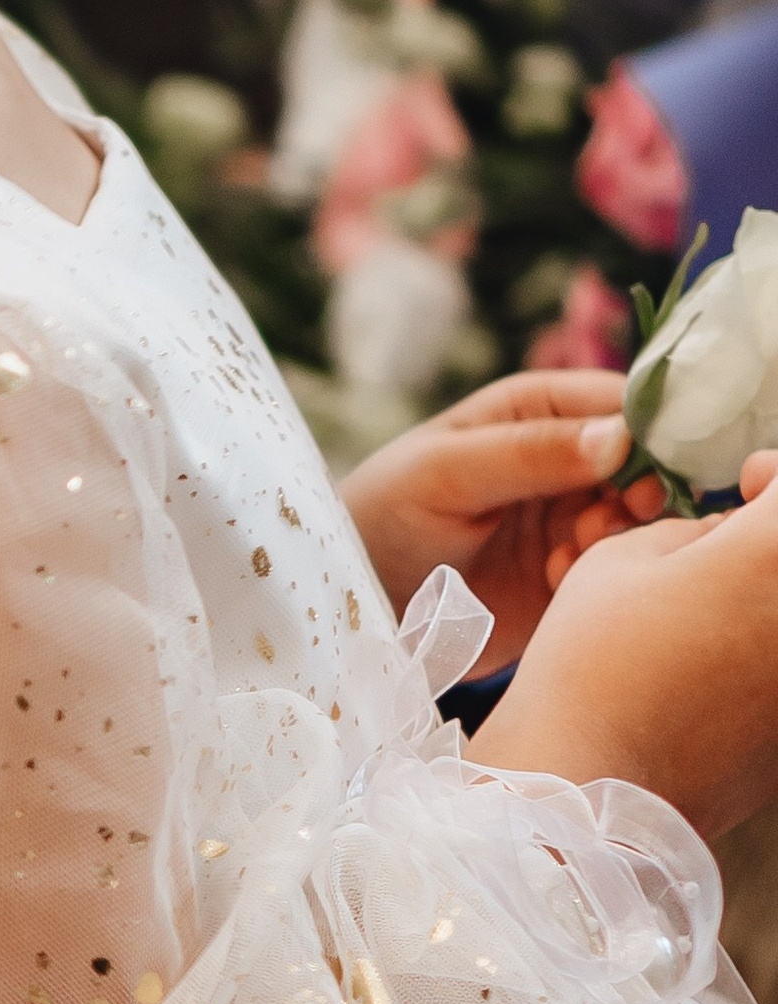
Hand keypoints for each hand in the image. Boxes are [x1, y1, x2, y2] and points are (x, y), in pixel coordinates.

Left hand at [341, 368, 663, 672]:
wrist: (358, 599)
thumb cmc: (384, 513)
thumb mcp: (446, 472)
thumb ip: (528, 452)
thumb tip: (620, 436)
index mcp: (537, 411)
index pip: (620, 403)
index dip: (646, 431)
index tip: (642, 468)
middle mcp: (565, 461)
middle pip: (645, 465)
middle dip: (637, 491)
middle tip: (604, 519)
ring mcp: (571, 520)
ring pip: (639, 520)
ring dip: (619, 536)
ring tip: (570, 553)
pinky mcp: (571, 576)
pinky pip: (618, 570)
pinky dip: (599, 576)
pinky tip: (555, 580)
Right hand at [470, 450, 777, 840]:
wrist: (586, 790)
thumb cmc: (592, 662)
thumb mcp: (623, 558)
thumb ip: (693, 532)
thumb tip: (727, 534)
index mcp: (775, 556)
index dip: (772, 479)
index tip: (747, 486)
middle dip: (768, 544)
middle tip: (734, 543)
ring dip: (761, 606)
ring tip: (714, 614)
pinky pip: (777, 678)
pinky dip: (758, 664)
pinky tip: (711, 674)